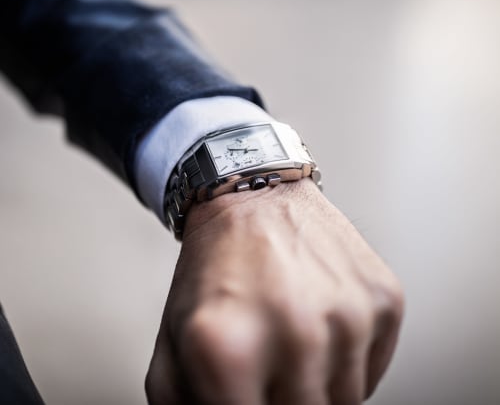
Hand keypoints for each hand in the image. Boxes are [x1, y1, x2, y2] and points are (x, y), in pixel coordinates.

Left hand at [146, 178, 403, 404]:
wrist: (256, 198)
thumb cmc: (215, 267)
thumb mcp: (176, 338)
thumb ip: (186, 404)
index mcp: (230, 349)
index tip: (247, 390)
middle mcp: (296, 332)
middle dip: (279, 398)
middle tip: (266, 363)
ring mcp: (348, 314)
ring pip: (344, 404)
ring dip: (317, 383)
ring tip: (292, 335)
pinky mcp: (384, 298)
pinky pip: (373, 370)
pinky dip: (347, 359)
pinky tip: (321, 318)